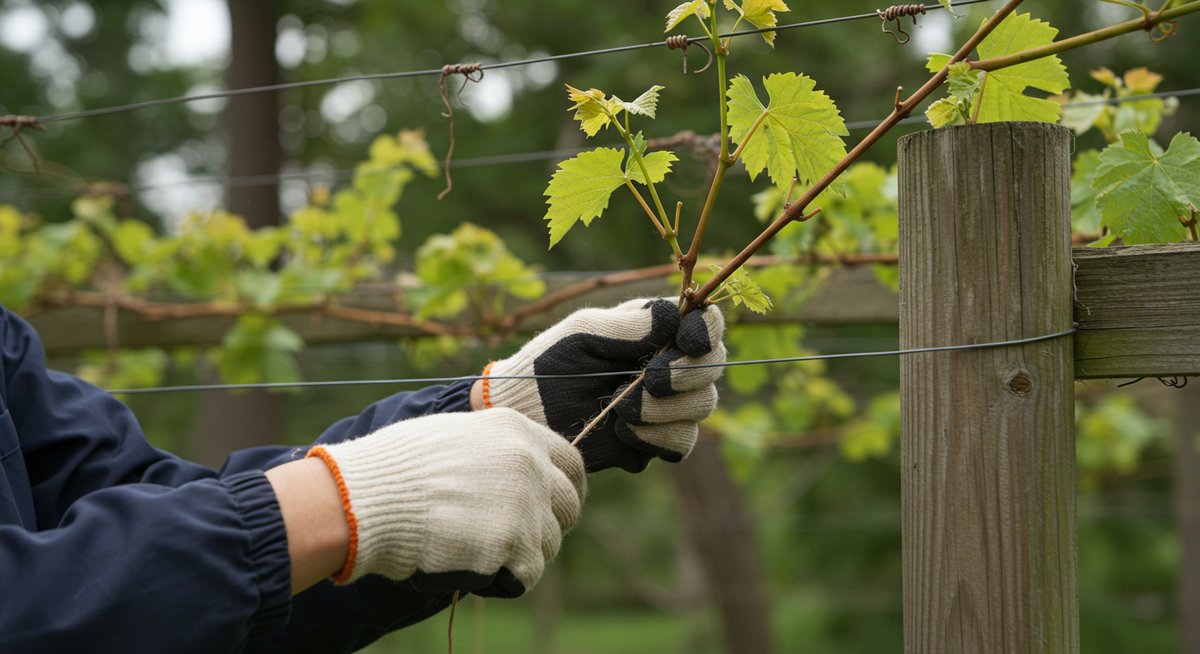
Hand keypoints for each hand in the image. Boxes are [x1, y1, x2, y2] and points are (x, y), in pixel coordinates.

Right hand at [306, 408, 584, 597]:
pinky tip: (471, 565)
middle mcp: (530, 461)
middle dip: (548, 525)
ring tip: (476, 549)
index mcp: (516, 430)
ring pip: (549, 543)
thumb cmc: (396, 470)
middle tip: (515, 539)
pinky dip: (504, 579)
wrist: (366, 498)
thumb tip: (514, 470)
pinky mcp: (513, 542)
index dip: (566, 488)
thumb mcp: (455, 436)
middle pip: (569, 505)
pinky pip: (527, 573)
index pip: (571, 462)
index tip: (556, 507)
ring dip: (520, 554)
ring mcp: (525, 501)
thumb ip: (494, 450)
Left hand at [478, 298, 724, 472]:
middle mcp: (669, 365)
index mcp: (655, 330)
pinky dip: (656, 436)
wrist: (525, 416)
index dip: (707, 331)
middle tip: (651, 380)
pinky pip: (681, 442)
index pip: (705, 323)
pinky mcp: (655, 440)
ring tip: (622, 408)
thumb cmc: (548, 363)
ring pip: (702, 406)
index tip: (690, 341)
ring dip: (666, 408)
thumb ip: (628, 325)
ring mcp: (666, 405)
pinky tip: (622, 430)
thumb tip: (674, 317)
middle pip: (713, 366)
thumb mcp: (582, 332)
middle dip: (687, 374)